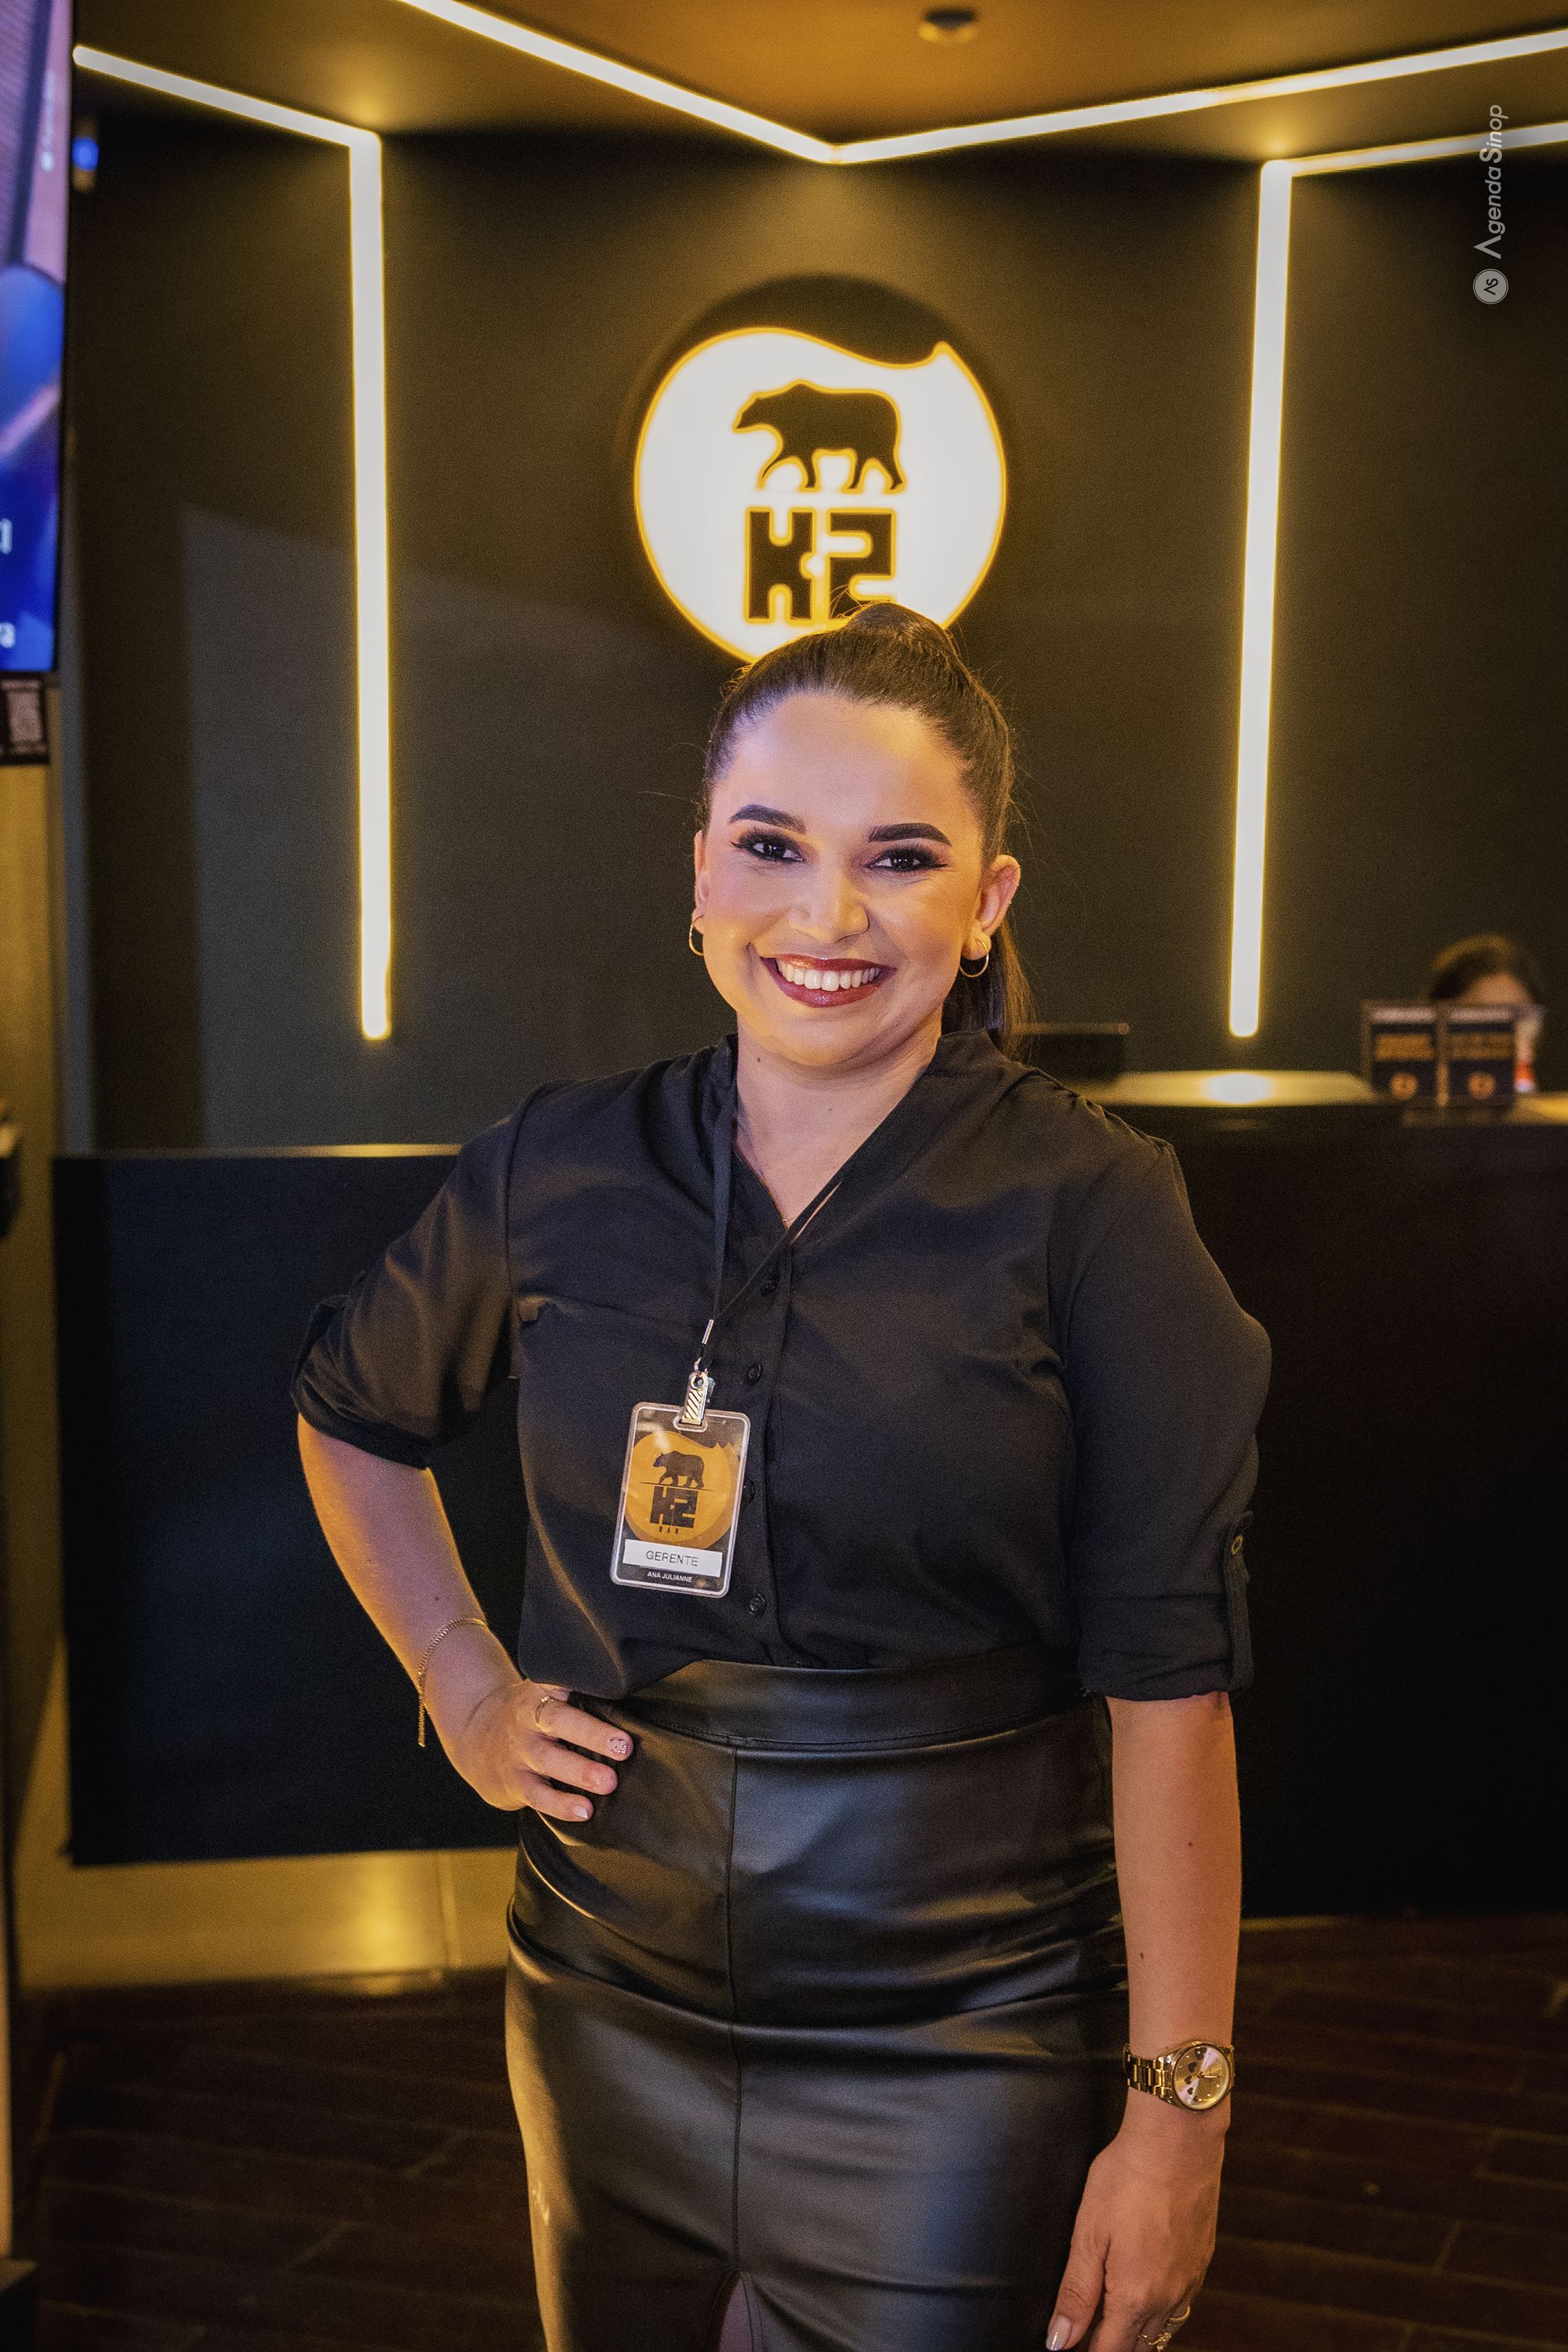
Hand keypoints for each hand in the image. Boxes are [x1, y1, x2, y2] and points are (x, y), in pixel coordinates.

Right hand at [425, 1634, 632, 1818]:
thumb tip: (636, 1695)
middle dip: (592, 1733)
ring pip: (549, 1760)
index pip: (560, 1681)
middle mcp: (530, 1719)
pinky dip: (561, 1804)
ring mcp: (520, 1751)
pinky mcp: (515, 1782)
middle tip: (624, 1746)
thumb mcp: (544, 1693)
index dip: (580, 1681)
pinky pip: (538, 1795)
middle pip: (559, 1721)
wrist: (472, 1734)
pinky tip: (585, 1810)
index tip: (612, 1684)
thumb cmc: (530, 1714)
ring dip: (580, 1772)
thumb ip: (578, 1692)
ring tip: (610, 1783)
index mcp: (541, 1692)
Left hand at [1046, 2099, 1223, 2350]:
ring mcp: (1189, 2283)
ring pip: (1161, 2331)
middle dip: (1108, 2345)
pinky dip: (1158, 2313)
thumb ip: (1076, 2293)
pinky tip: (1143, 2293)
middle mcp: (1168, 2300)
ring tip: (1108, 2314)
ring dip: (1134, 2332)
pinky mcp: (1201, 2263)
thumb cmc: (1128, 2179)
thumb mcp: (1088, 2234)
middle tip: (1083, 2327)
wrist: (1178, 2141)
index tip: (1068, 2344)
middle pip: (1136, 2347)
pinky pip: (1180, 2307)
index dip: (1084, 2351)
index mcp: (1136, 2299)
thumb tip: (1060, 2342)